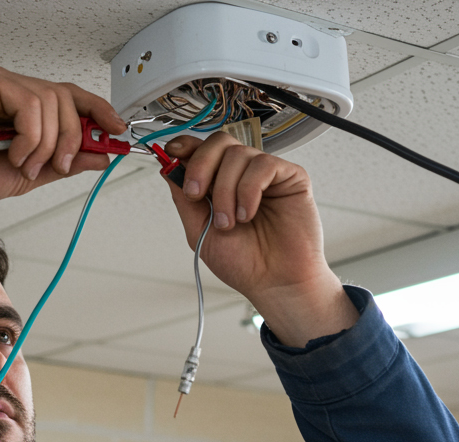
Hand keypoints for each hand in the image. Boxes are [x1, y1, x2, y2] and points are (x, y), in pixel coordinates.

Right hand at [0, 65, 127, 218]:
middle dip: (72, 136)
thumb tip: (99, 155)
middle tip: (57, 165)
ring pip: (51, 102)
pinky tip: (11, 152)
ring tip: (22, 163)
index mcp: (20, 106)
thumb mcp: (27, 174)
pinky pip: (29, 104)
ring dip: (45, 143)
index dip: (98, 112)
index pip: (70, 97)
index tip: (118, 133)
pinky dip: (28, 136)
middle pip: (67, 97)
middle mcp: (11, 88)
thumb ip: (62, 163)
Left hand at [162, 133, 357, 345]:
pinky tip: (248, 213)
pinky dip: (249, 190)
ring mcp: (267, 175)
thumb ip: (184, 199)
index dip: (185, 145)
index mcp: (220, 185)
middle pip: (219, 141)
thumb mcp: (199, 231)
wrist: (274, 283)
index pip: (202, 150)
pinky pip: (264, 165)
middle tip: (197, 194)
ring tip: (230, 221)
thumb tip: (168, 168)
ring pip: (238, 154)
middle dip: (200, 164)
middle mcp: (242, 176)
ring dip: (225, 190)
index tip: (171, 151)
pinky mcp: (291, 177)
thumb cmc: (244, 263)